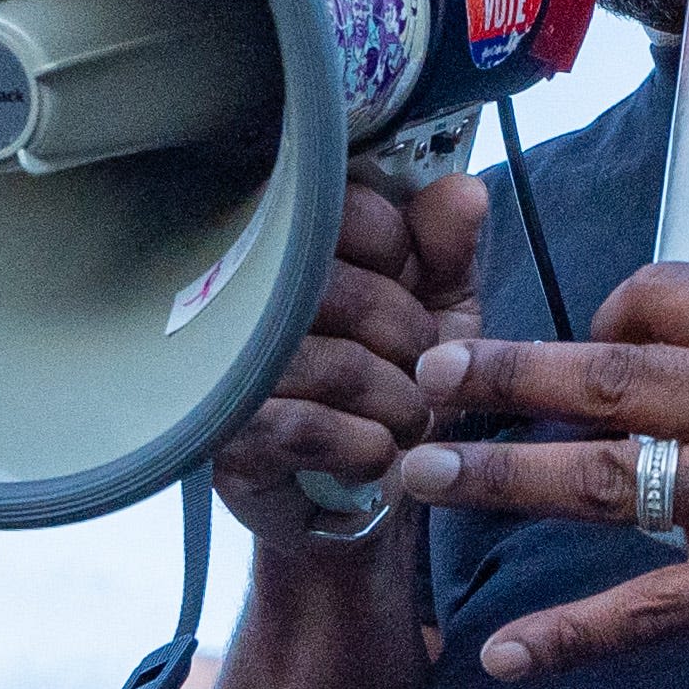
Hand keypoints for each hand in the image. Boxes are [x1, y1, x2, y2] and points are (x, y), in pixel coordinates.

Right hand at [207, 176, 487, 548]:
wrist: (359, 497)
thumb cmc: (393, 388)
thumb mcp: (440, 312)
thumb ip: (448, 252)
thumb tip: (465, 191)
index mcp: (294, 248)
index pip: (338, 209)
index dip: (398, 249)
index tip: (415, 285)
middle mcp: (242, 294)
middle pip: (338, 290)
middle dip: (407, 336)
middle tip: (422, 368)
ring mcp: (225, 363)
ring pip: (332, 363)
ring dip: (397, 402)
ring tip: (405, 418)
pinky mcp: (223, 434)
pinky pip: (306, 427)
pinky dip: (365, 446)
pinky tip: (374, 452)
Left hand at [393, 268, 688, 685]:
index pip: (657, 296)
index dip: (601, 319)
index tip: (582, 347)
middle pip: (601, 375)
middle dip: (497, 376)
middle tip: (421, 379)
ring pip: (600, 479)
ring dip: (495, 479)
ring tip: (415, 479)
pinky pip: (647, 611)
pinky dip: (568, 637)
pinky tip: (504, 656)